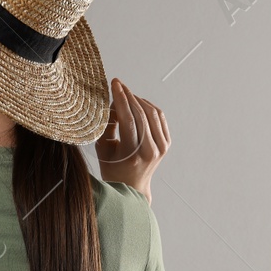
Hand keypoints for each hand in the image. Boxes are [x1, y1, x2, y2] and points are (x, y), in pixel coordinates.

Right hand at [94, 77, 168, 200]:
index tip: (115, 84)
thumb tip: (113, 103)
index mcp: (134, 154)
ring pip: (152, 113)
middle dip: (129, 96)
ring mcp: (162, 147)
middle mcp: (151, 150)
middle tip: (118, 85)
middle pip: (141, 114)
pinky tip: (137, 103)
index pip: (128, 120)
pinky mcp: (167, 143)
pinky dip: (148, 107)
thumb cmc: (113, 169)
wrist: (133, 186)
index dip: (121, 99)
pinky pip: (159, 117)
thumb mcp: (103, 150)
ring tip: (126, 94)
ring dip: (138, 100)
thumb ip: (107, 126)